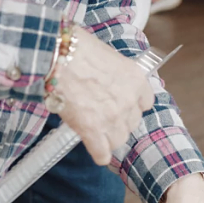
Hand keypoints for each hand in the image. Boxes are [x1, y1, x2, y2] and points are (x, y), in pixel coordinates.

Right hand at [47, 30, 155, 165]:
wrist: (58, 55)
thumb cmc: (77, 47)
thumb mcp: (108, 55)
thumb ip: (114, 73)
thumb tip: (106, 80)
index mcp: (136, 79)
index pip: (145, 102)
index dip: (132, 104)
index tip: (122, 103)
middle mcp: (128, 100)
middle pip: (132, 123)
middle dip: (119, 120)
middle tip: (103, 113)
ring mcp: (112, 117)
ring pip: (119, 140)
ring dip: (109, 136)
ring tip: (96, 129)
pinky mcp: (92, 131)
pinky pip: (102, 154)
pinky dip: (99, 154)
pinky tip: (95, 149)